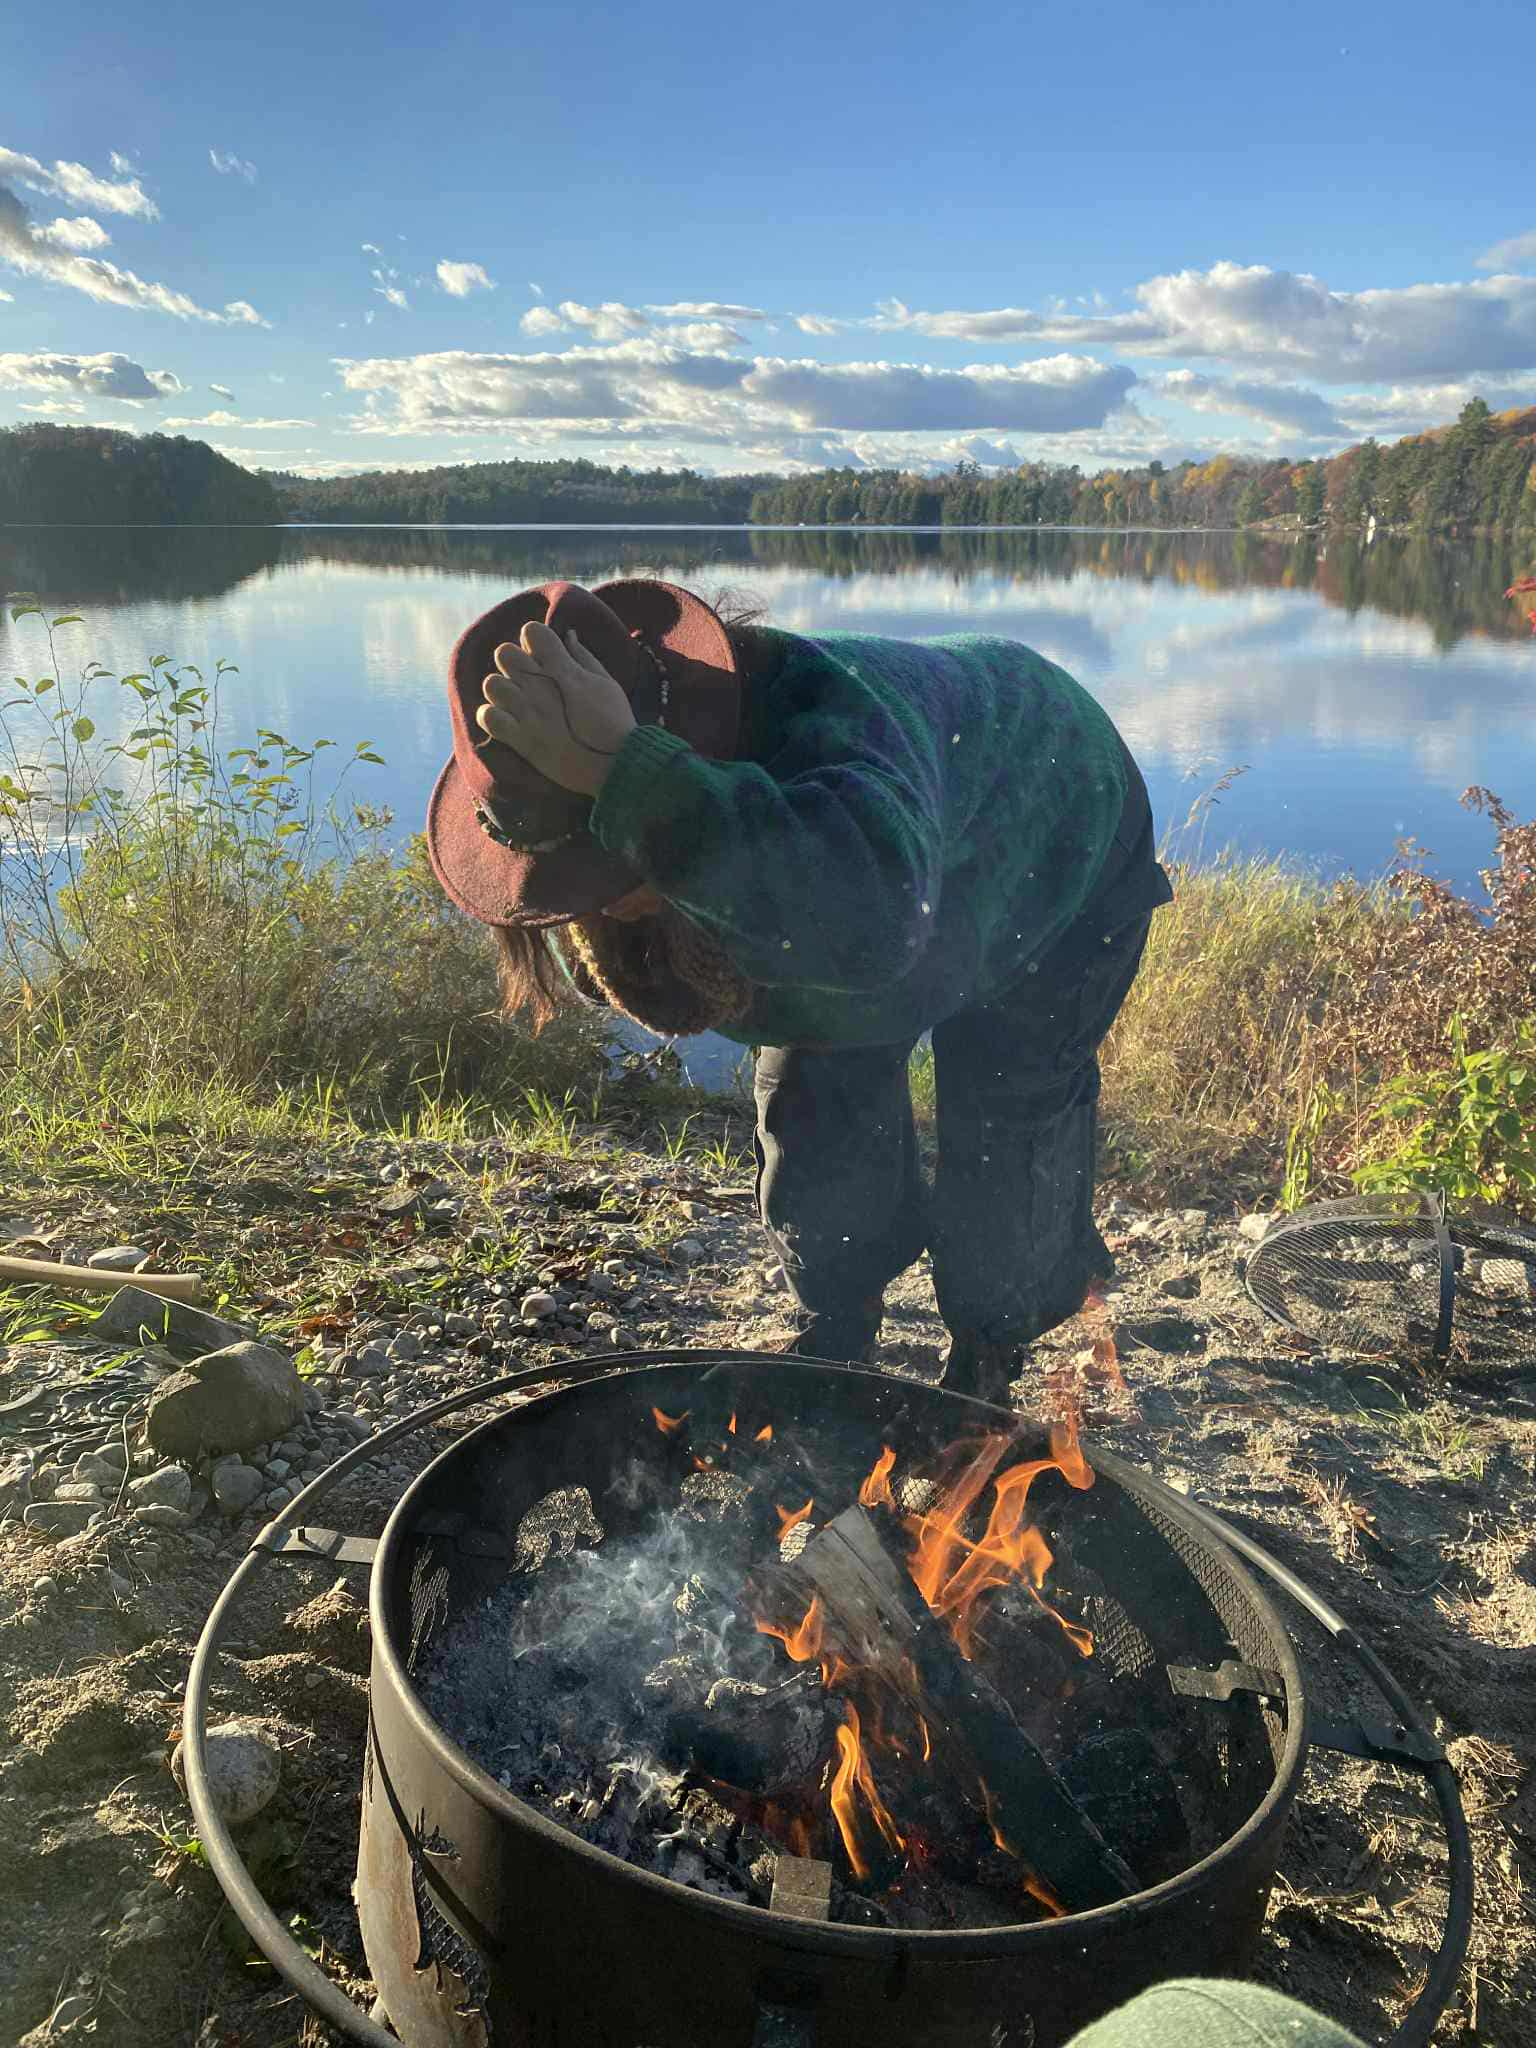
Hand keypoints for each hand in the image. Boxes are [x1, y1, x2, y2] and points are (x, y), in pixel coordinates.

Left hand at [476, 621, 636, 797]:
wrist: (617, 765)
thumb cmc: (616, 722)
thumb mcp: (606, 682)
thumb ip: (583, 656)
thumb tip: (567, 634)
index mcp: (563, 669)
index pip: (530, 631)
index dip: (534, 641)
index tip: (544, 656)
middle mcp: (541, 687)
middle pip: (503, 653)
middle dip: (514, 663)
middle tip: (529, 681)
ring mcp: (529, 713)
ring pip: (491, 684)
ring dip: (502, 691)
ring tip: (516, 703)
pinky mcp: (521, 739)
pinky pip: (487, 717)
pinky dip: (492, 718)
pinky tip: (506, 722)